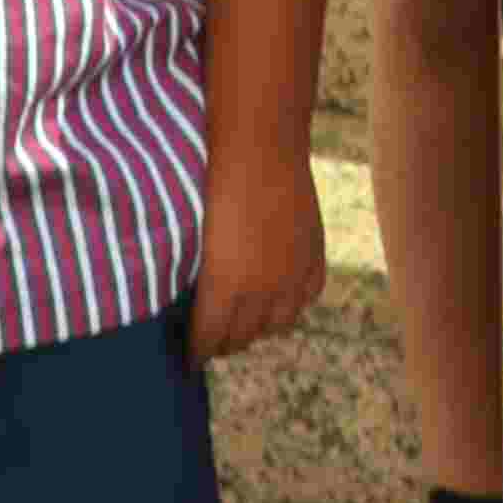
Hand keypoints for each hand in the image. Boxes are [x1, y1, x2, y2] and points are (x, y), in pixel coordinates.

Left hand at [186, 147, 325, 360]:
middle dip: (225, 342)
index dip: (197, 352)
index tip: (188, 356)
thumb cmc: (211, 183)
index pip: (209, 340)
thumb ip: (195, 277)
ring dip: (260, 327)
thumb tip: (188, 303)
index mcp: (224, 287)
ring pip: (278, 324)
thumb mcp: (192, 237)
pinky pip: (307, 297)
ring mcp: (293, 273)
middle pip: (243, 337)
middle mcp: (262, 289)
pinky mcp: (314, 256)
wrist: (260, 146)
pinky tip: (279, 296)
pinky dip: (292, 303)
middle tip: (213, 337)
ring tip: (246, 319)